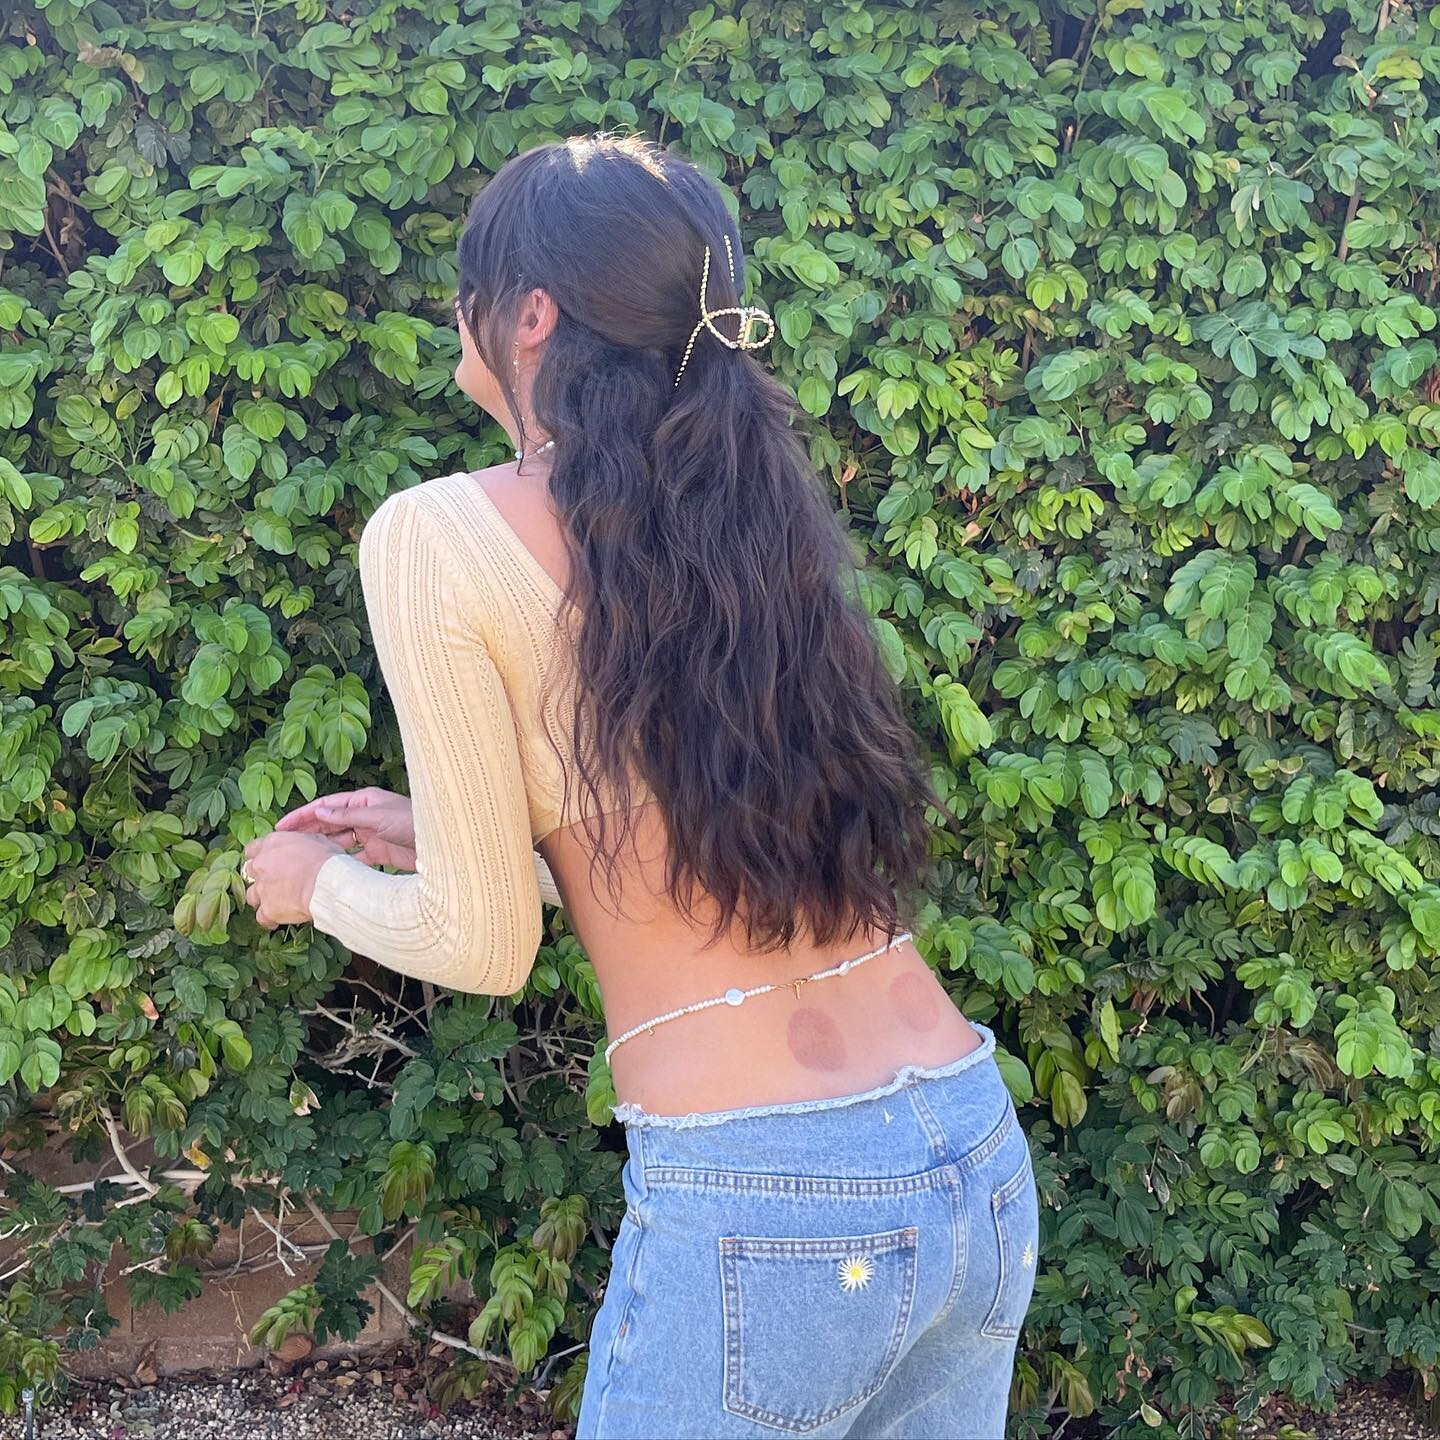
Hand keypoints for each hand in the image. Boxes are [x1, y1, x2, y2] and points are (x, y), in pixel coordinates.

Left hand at [242, 830, 345, 928]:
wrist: (327, 882)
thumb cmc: (326, 860)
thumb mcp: (317, 840)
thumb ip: (302, 843)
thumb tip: (306, 846)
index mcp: (272, 844)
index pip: (253, 849)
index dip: (260, 856)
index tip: (268, 860)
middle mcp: (261, 866)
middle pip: (250, 872)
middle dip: (260, 877)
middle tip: (274, 880)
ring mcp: (262, 889)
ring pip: (252, 896)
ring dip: (262, 898)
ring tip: (275, 901)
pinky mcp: (268, 910)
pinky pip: (262, 918)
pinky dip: (269, 919)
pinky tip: (277, 919)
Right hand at [274, 786, 416, 870]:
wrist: (442, 843)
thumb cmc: (414, 822)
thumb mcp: (378, 816)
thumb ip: (348, 815)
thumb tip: (319, 811)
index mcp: (364, 800)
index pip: (327, 806)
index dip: (303, 815)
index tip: (282, 826)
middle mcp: (366, 816)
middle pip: (330, 823)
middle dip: (308, 832)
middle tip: (284, 844)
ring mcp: (372, 835)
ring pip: (340, 841)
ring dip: (322, 848)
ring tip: (299, 858)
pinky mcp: (379, 854)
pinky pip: (354, 859)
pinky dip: (341, 863)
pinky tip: (326, 870)